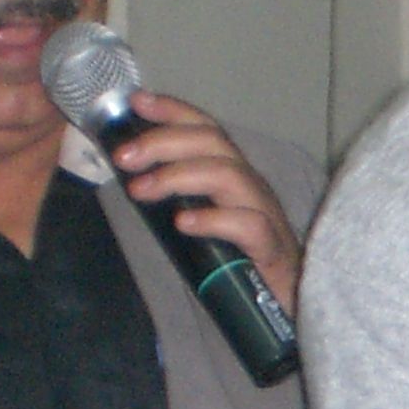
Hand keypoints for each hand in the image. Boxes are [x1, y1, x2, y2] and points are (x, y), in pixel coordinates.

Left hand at [111, 92, 305, 311]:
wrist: (284, 307)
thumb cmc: (239, 265)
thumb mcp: (203, 223)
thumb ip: (178, 200)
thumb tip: (133, 179)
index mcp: (232, 175)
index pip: (206, 129)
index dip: (174, 110)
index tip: (136, 101)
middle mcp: (250, 186)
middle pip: (213, 142)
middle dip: (163, 141)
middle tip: (124, 158)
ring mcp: (265, 214)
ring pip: (228, 175)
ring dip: (178, 176)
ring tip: (141, 190)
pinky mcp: (273, 248)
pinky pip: (248, 225)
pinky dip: (213, 220)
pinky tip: (183, 224)